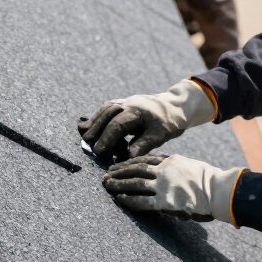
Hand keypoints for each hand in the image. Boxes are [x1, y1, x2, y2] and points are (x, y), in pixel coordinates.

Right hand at [78, 79, 215, 160]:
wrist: (176, 105)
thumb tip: (124, 160)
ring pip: (104, 110)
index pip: (117, 125)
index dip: (107, 139)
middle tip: (89, 145)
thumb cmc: (169, 122)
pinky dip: (98, 117)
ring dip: (94, 122)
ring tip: (85, 135)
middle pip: (107, 115)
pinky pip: (106, 109)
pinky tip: (92, 126)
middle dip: (96, 130)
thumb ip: (142, 147)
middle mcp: (128, 104)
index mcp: (137, 111)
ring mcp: (124, 101)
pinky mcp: (123, 103)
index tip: (100, 152)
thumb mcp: (159, 136)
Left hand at [101, 154, 244, 222]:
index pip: (144, 160)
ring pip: (135, 183)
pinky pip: (143, 201)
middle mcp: (164, 171)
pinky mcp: (166, 202)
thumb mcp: (189, 165)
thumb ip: (175, 167)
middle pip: (135, 169)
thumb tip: (164, 170)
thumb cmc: (210, 180)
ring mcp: (164, 186)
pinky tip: (120, 199)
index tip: (118, 164)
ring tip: (107, 185)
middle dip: (119, 172)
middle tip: (106, 174)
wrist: (220, 190)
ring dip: (119, 184)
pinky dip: (130, 200)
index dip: (128, 162)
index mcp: (170, 161)